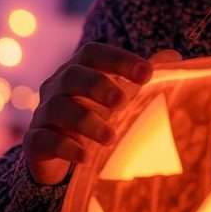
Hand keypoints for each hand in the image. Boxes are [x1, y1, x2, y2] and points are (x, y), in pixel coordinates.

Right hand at [24, 43, 181, 183]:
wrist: (56, 151)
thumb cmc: (93, 114)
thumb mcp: (118, 94)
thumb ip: (141, 76)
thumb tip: (175, 57)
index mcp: (79, 70)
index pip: (94, 53)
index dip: (119, 59)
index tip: (148, 73)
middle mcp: (57, 87)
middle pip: (72, 76)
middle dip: (97, 86)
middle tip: (122, 102)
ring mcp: (43, 113)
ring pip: (57, 108)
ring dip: (85, 121)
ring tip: (110, 137)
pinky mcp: (35, 141)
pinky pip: (43, 139)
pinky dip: (64, 147)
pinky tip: (85, 157)